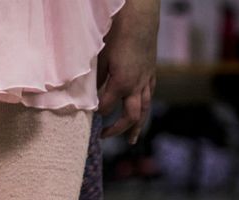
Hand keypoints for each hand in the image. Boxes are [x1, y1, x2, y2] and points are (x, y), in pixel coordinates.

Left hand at [96, 0, 159, 143]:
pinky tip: (141, 113)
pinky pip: (149, 96)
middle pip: (130, 116)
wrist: (141, 19)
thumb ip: (96, 79)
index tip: (87, 116)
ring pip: (144, 109)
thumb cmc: (118, 36)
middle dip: (117, 129)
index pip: (106, 107)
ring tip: (132, 140)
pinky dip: (144, 107)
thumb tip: (87, 94)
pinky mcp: (151, 74)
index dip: (96, 113)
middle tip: (104, 136)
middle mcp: (136, 86)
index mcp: (121, 83)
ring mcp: (146, 81)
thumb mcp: (101, 58)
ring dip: (137, 126)